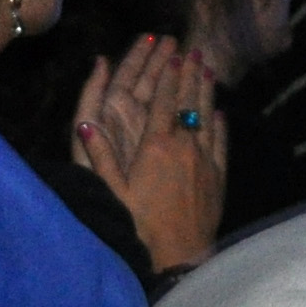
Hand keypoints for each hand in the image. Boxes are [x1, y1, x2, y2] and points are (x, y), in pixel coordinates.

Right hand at [72, 35, 225, 271]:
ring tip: (208, 70)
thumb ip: (99, 155)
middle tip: (195, 52)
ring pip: (207, 119)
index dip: (168, 78)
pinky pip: (220, 144)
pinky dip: (220, 125)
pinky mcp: (217, 178)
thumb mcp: (111, 190)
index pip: (164, 104)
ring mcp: (205, 162)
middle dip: (191, 76)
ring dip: (207, 93)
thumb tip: (85, 123)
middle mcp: (184, 148)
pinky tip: (219, 113)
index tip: (173, 56)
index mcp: (155, 148)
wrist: (179, 255)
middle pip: (189, 104)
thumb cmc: (139, 224)